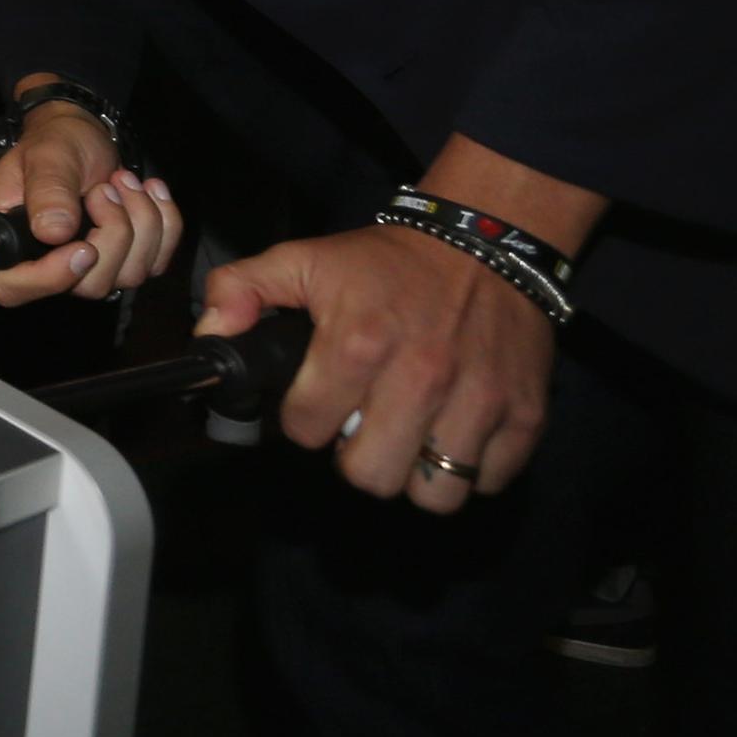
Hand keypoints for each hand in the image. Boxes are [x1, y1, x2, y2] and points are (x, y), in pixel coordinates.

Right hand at [0, 91, 182, 305]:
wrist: (83, 137)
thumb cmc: (54, 142)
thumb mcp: (46, 156)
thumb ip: (48, 191)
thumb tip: (53, 233)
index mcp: (3, 242)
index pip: (12, 288)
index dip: (50, 278)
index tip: (84, 247)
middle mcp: (42, 265)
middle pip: (86, 285)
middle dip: (114, 234)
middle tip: (108, 187)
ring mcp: (86, 269)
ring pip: (127, 276)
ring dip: (142, 222)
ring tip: (124, 179)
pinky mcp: (122, 262)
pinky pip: (156, 262)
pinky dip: (165, 224)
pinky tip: (151, 190)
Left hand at [200, 226, 556, 510]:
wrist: (487, 242)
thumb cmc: (389, 263)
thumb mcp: (304, 259)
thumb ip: (241, 290)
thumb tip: (211, 336)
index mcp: (359, 343)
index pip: (307, 430)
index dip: (302, 420)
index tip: (314, 404)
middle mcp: (421, 377)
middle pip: (369, 476)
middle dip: (355, 459)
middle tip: (360, 430)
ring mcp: (479, 400)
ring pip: (435, 494)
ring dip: (415, 474)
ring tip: (408, 439)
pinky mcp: (526, 414)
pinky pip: (491, 481)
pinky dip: (473, 469)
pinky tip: (453, 434)